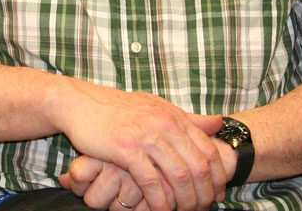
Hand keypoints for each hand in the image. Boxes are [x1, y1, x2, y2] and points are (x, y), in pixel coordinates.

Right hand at [55, 82, 226, 210]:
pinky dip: (158, 201)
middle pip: (198, 166)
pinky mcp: (126, 148)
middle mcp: (164, 124)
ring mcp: (146, 135)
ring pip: (178, 176)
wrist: (82, 103)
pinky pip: (150, 181)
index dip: (218, 177)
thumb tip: (219, 123)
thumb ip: (188, 118)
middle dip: (204, 194)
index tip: (217, 195)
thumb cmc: (119, 109)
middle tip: (201, 209)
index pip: (208, 150)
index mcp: (174, 116)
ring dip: (184, 201)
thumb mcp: (157, 107)